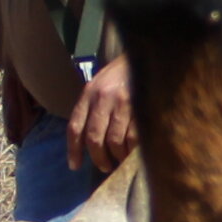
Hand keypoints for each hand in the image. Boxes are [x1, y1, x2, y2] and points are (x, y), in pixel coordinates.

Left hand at [67, 57, 136, 174]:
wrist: (148, 55)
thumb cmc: (123, 74)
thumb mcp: (101, 85)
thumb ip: (92, 107)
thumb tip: (87, 141)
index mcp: (89, 93)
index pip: (75, 126)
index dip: (73, 149)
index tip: (74, 166)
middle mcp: (103, 98)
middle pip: (94, 138)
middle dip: (98, 158)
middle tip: (103, 166)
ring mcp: (123, 104)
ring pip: (113, 141)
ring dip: (115, 157)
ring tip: (118, 161)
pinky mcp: (141, 109)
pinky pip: (133, 138)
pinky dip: (131, 151)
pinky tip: (132, 154)